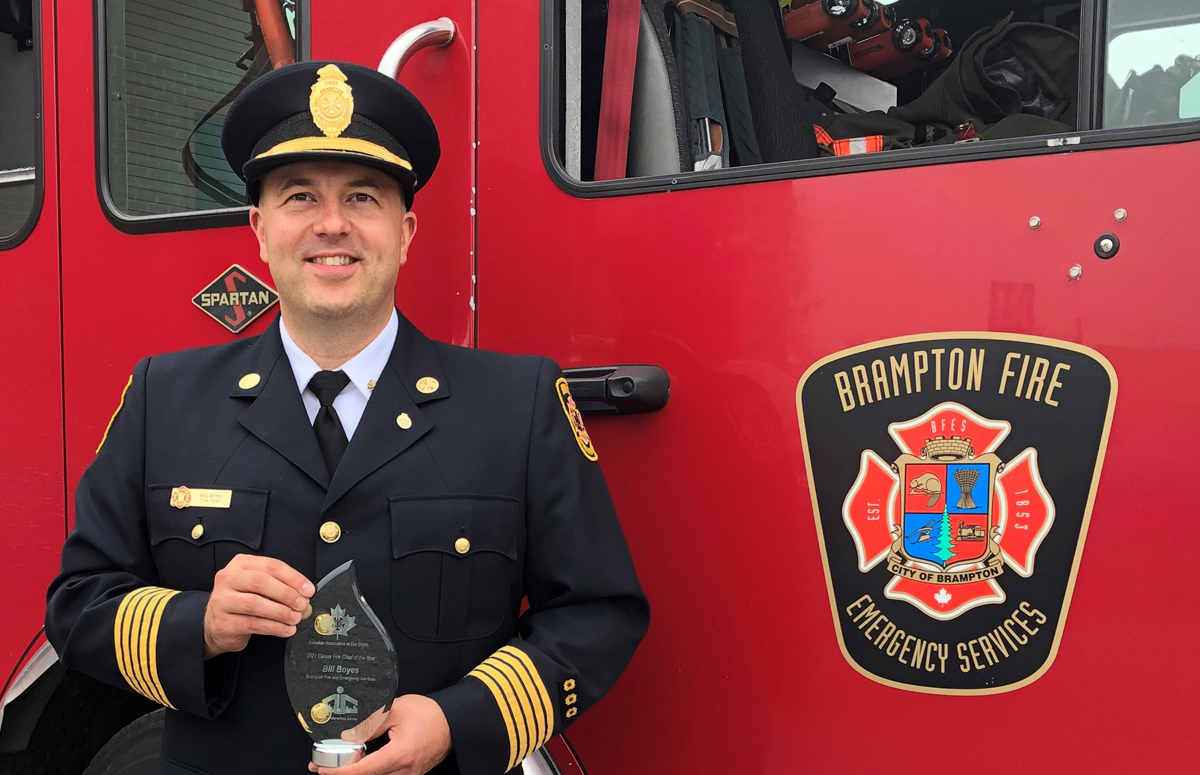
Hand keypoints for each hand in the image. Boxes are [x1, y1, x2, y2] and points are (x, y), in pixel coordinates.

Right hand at [203, 554, 313, 658]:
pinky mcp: (223, 622)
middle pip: (261, 582)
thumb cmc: (242, 601)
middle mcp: (228, 579)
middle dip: (286, 594)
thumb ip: (281, 587)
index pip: (271, 566)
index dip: (293, 577)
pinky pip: (252, 624)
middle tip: (302, 604)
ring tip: (295, 618)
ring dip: (281, 612)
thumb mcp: (258, 587)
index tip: (308, 589)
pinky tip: (286, 629)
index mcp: (241, 564)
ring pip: (255, 604)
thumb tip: (305, 598)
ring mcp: (222, 601)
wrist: (215, 625)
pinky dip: (274, 627)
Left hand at [310, 695, 451, 774]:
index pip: (364, 770)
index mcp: (400, 755)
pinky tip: (362, 761)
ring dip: (357, 772)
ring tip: (342, 760)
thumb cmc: (429, 714)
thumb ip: (371, 723)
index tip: (323, 769)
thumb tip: (348, 734)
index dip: (340, 772)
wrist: (453, 721)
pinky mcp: (410, 774)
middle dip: (343, 773)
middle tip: (324, 764)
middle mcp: (404, 771)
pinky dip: (371, 770)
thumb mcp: (396, 710)